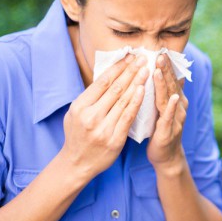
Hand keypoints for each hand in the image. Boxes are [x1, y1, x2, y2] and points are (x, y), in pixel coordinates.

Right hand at [60, 54, 148, 180]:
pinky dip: (136, 102)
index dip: (118, 68)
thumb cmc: (77, 135)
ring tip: (146, 70)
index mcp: (80, 106)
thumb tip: (109, 75)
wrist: (77, 164)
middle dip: (130, 71)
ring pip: (123, 100)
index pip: (102, 82)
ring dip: (136, 82)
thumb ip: (90, 97)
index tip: (129, 57)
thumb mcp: (75, 113)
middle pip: (115, 88)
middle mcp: (91, 116)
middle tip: (142, 58)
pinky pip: (128, 117)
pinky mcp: (114, 139)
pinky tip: (143, 90)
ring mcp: (103, 128)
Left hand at [148, 53, 188, 169]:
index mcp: (176, 100)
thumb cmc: (162, 131)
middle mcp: (179, 107)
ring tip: (160, 70)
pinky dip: (171, 107)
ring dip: (166, 84)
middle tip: (160, 54)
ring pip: (170, 98)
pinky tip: (172, 98)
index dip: (167, 65)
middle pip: (172, 85)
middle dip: (166, 69)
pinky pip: (169, 117)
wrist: (167, 157)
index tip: (160, 50)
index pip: (171, 79)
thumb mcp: (163, 108)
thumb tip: (174, 74)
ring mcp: (176, 119)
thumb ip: (167, 92)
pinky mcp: (169, 131)